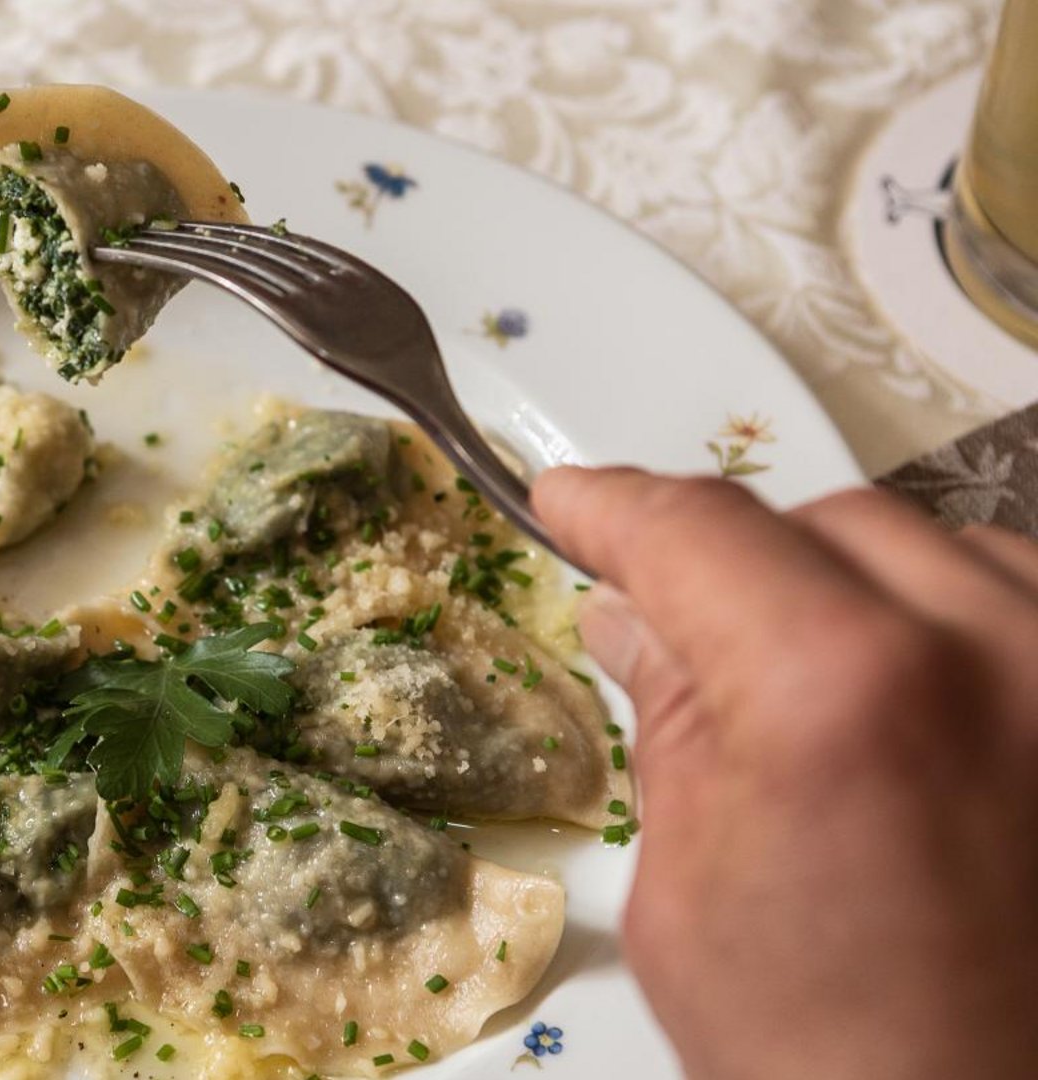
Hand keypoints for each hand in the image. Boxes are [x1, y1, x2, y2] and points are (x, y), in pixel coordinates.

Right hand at [534, 468, 1037, 1079]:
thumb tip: (638, 621)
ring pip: (942, 552)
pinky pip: (1031, 612)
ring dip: (856, 594)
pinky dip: (960, 634)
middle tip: (676, 639)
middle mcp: (995, 658)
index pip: (699, 531)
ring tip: (814, 701)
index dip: (615, 507)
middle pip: (826, 522)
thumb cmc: (845, 1072)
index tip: (575, 502)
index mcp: (842, 693)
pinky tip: (917, 714)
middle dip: (738, 569)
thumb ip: (672, 722)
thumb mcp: (688, 897)